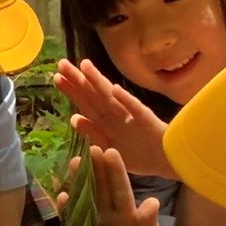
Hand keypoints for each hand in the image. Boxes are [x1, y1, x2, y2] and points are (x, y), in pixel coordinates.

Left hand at [53, 59, 175, 178]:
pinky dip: (126, 101)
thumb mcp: (111, 147)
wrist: (168, 161)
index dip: (72, 91)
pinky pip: (135, 112)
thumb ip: (93, 133)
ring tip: (85, 66)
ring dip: (98, 82)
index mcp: (107, 122)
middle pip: (94, 96)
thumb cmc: (141, 153)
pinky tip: (116, 90)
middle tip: (61, 63)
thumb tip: (74, 118)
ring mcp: (131, 117)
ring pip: (111, 99)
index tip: (56, 76)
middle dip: (78, 80)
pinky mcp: (147, 122)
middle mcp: (116, 116)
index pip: (86, 104)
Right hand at [63, 148, 165, 225]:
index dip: (115, 171)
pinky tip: (62, 196)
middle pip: (101, 186)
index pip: (120, 188)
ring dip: (79, 180)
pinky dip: (66, 208)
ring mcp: (93, 220)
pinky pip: (71, 218)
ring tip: (74, 162)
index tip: (110, 152)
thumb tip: (152, 202)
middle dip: (95, 167)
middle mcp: (108, 211)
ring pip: (85, 196)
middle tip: (90, 147)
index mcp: (126, 211)